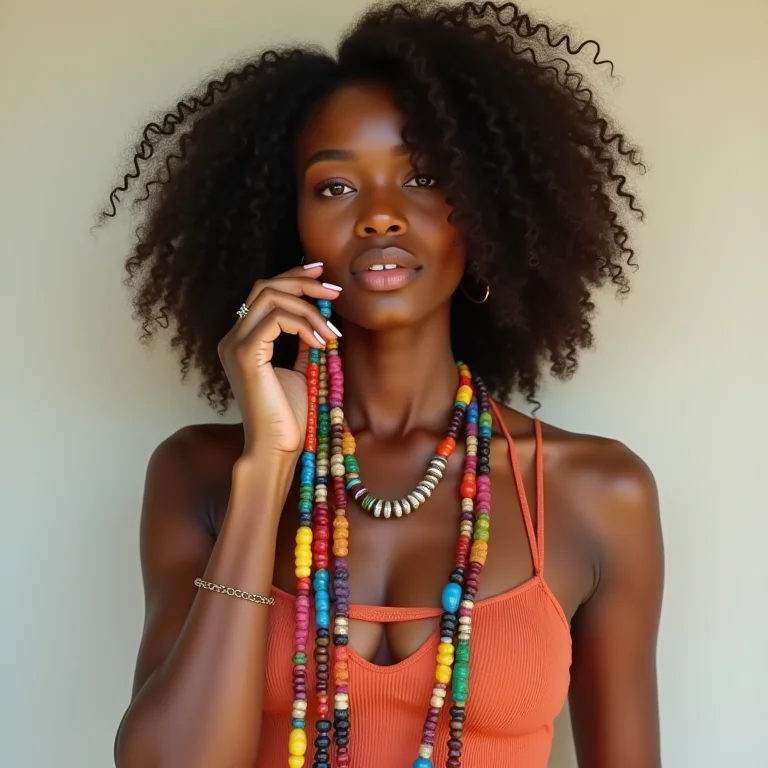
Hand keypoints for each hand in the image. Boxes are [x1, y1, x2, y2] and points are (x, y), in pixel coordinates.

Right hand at [217, 264, 341, 457]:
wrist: (277, 447)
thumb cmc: (289, 416)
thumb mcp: (302, 369)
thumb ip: (305, 341)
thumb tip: (323, 316)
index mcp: (244, 339)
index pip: (265, 292)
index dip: (294, 277)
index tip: (323, 276)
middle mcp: (233, 338)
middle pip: (266, 286)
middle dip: (304, 283)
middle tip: (334, 292)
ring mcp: (235, 345)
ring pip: (271, 297)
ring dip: (309, 307)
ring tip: (331, 331)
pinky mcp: (245, 355)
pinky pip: (276, 319)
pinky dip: (303, 324)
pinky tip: (320, 341)